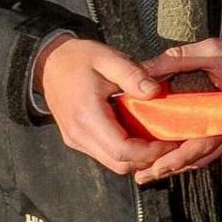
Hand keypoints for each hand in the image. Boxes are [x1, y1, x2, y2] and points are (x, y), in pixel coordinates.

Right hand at [36, 36, 171, 177]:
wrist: (49, 63)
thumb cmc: (80, 58)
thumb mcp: (109, 58)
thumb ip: (133, 75)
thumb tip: (156, 92)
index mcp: (87, 116)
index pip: (122, 150)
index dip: (150, 151)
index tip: (172, 140)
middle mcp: (79, 135)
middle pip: (119, 163)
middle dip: (148, 159)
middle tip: (171, 142)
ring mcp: (76, 140)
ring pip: (112, 163)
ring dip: (137, 157)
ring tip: (159, 139)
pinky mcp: (77, 139)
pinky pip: (105, 154)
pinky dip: (126, 152)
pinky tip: (141, 136)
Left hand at [128, 32, 221, 182]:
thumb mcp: (213, 49)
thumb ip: (178, 59)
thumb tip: (145, 69)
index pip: (201, 144)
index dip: (176, 159)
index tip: (153, 169)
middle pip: (202, 158)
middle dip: (172, 169)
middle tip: (143, 177)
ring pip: (210, 157)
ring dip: (184, 166)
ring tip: (156, 172)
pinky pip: (219, 149)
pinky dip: (199, 156)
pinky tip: (183, 158)